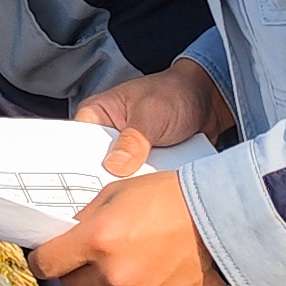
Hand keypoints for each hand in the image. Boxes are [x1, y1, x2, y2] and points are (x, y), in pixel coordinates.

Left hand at [29, 170, 225, 285]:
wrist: (223, 219)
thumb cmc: (170, 198)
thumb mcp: (115, 194)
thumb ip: (85, 220)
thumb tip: (65, 237)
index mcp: (97, 241)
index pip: (47, 264)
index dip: (42, 259)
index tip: (45, 256)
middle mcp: (114, 274)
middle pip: (73, 284)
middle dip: (77, 268)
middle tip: (94, 251)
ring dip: (107, 282)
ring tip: (133, 257)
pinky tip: (154, 271)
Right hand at [75, 58, 235, 176]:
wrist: (208, 102)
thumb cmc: (174, 93)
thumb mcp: (151, 114)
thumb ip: (134, 139)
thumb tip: (115, 166)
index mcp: (96, 115)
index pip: (76, 144)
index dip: (80, 165)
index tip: (89, 182)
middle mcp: (106, 135)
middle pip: (96, 166)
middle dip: (109, 178)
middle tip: (120, 188)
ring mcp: (125, 152)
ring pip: (119, 177)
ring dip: (132, 184)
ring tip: (140, 192)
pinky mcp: (142, 164)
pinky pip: (139, 181)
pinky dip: (147, 186)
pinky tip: (154, 192)